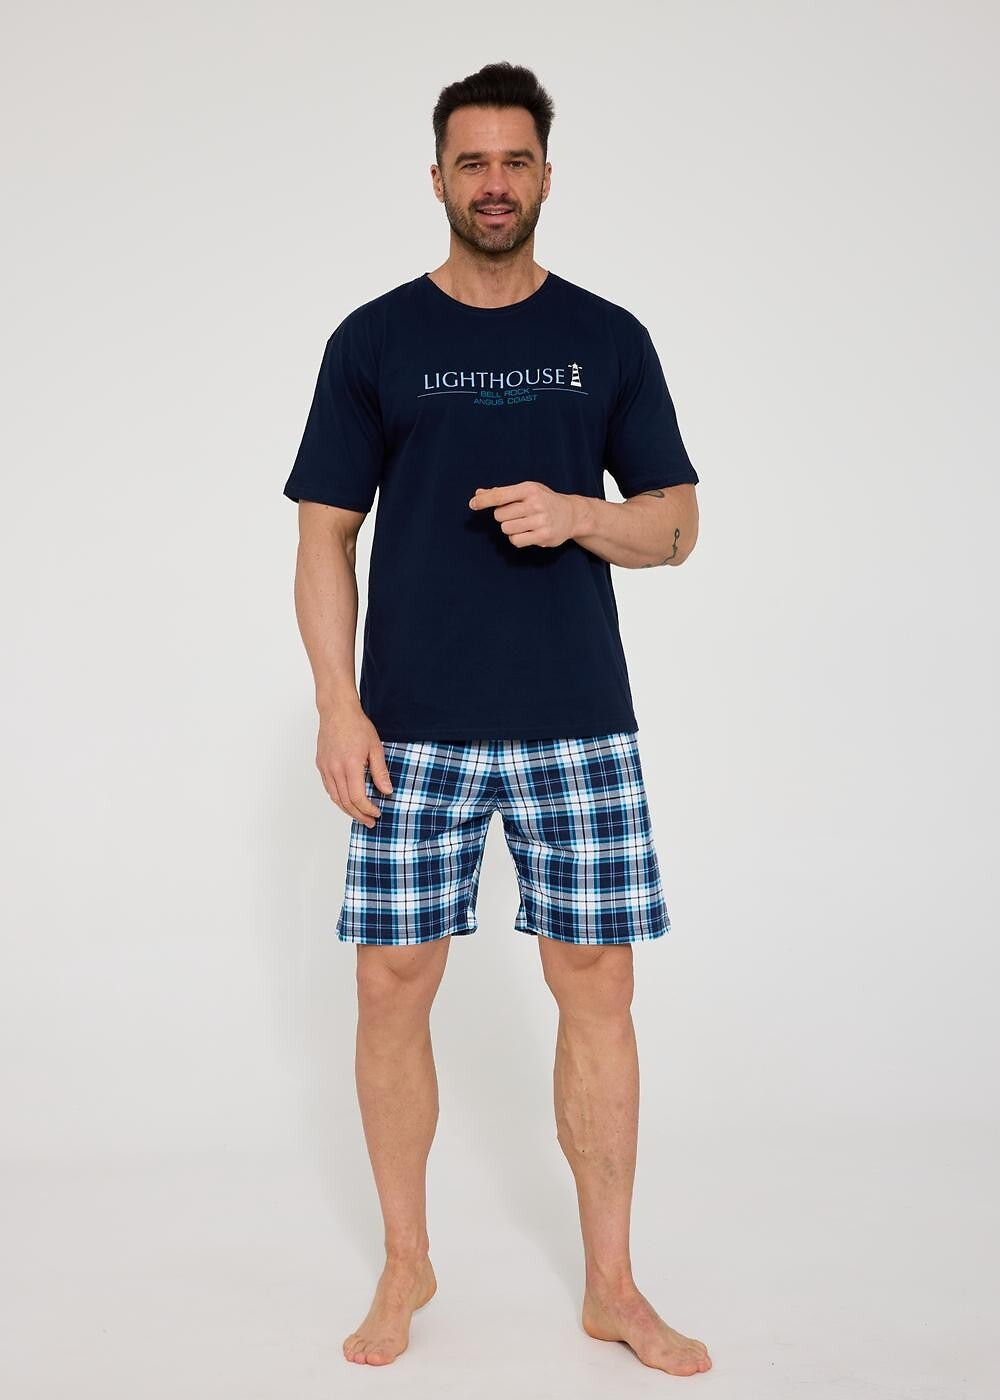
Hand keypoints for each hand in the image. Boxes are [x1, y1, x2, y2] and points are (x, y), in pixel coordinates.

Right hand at [316, 703, 392, 828]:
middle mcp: (335, 769)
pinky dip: (338, 798)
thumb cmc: (357, 726)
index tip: (377, 813)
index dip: (368, 809)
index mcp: (350, 765)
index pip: (357, 797)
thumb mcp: (375, 747)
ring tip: (360, 815)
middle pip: (345, 802)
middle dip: (359, 815)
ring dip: (347, 810)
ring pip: (335, 797)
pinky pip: (329, 788)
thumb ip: (380, 771)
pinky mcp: (321, 765)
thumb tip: (387, 791)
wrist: (337, 711)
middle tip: (370, 822)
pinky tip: (347, 801)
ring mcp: (326, 767)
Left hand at [468, 481, 580, 548]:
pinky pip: (515, 541)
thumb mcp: (526, 491)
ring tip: (523, 524)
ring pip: (506, 529)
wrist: (571, 515)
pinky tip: (527, 533)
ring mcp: (540, 520)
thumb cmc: (544, 500)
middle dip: (504, 516)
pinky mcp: (543, 536)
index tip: (472, 504)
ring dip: (510, 528)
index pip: (500, 495)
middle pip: (500, 515)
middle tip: (517, 515)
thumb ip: (502, 493)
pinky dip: (517, 539)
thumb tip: (478, 494)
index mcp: (529, 489)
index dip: (484, 500)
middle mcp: (535, 503)